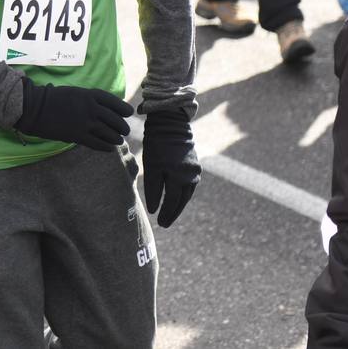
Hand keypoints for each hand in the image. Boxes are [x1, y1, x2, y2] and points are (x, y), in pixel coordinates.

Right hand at [15, 80, 133, 150]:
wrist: (36, 108)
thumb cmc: (54, 99)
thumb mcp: (76, 93)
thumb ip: (92, 100)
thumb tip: (107, 111)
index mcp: (91, 95)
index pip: (117, 104)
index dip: (125, 110)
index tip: (127, 114)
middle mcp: (92, 108)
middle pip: (117, 121)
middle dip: (122, 128)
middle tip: (122, 131)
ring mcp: (86, 123)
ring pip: (111, 134)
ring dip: (116, 139)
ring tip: (117, 140)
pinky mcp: (78, 136)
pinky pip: (99, 144)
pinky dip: (107, 147)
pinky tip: (109, 148)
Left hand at [143, 109, 200, 227]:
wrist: (171, 124)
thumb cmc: (157, 144)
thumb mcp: (151, 165)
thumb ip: (153, 187)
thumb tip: (153, 209)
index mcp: (178, 176)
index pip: (171, 200)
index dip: (164, 211)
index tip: (157, 220)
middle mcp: (190, 175)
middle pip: (181, 200)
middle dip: (172, 212)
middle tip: (164, 224)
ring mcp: (194, 171)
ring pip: (187, 194)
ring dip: (178, 205)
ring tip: (169, 215)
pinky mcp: (196, 166)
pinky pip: (190, 185)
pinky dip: (183, 193)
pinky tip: (177, 198)